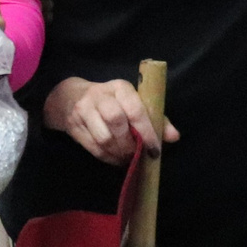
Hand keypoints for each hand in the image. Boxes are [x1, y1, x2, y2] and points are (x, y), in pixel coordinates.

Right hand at [43, 75, 177, 164]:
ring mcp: (83, 110)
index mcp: (120, 88)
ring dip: (118, 153)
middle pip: (116, 122)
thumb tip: (174, 136)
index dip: (146, 132)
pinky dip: (108, 157)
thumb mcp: (133, 103)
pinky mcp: (73, 125)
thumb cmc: (111, 101)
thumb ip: (156, 118)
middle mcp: (100, 96)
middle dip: (130, 143)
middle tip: (137, 154)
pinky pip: (94, 148)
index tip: (154, 150)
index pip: (135, 110)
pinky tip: (115, 158)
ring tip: (127, 157)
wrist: (71, 97)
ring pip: (104, 138)